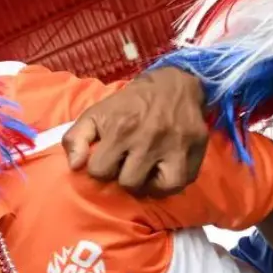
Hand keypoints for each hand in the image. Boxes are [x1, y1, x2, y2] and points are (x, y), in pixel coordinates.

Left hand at [62, 67, 207, 196]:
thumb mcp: (95, 114)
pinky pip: (184, 181)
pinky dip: (173, 182)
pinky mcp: (196, 147)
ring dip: (151, 185)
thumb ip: (76, 138)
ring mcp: (175, 144)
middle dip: (125, 177)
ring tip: (147, 173)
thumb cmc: (128, 105)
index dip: (101, 169)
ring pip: (160, 188)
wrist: (171, 85)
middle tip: (129, 165)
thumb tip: (75, 166)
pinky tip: (164, 172)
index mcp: (120, 129)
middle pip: (130, 183)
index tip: (108, 159)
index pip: (101, 171)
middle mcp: (148, 138)